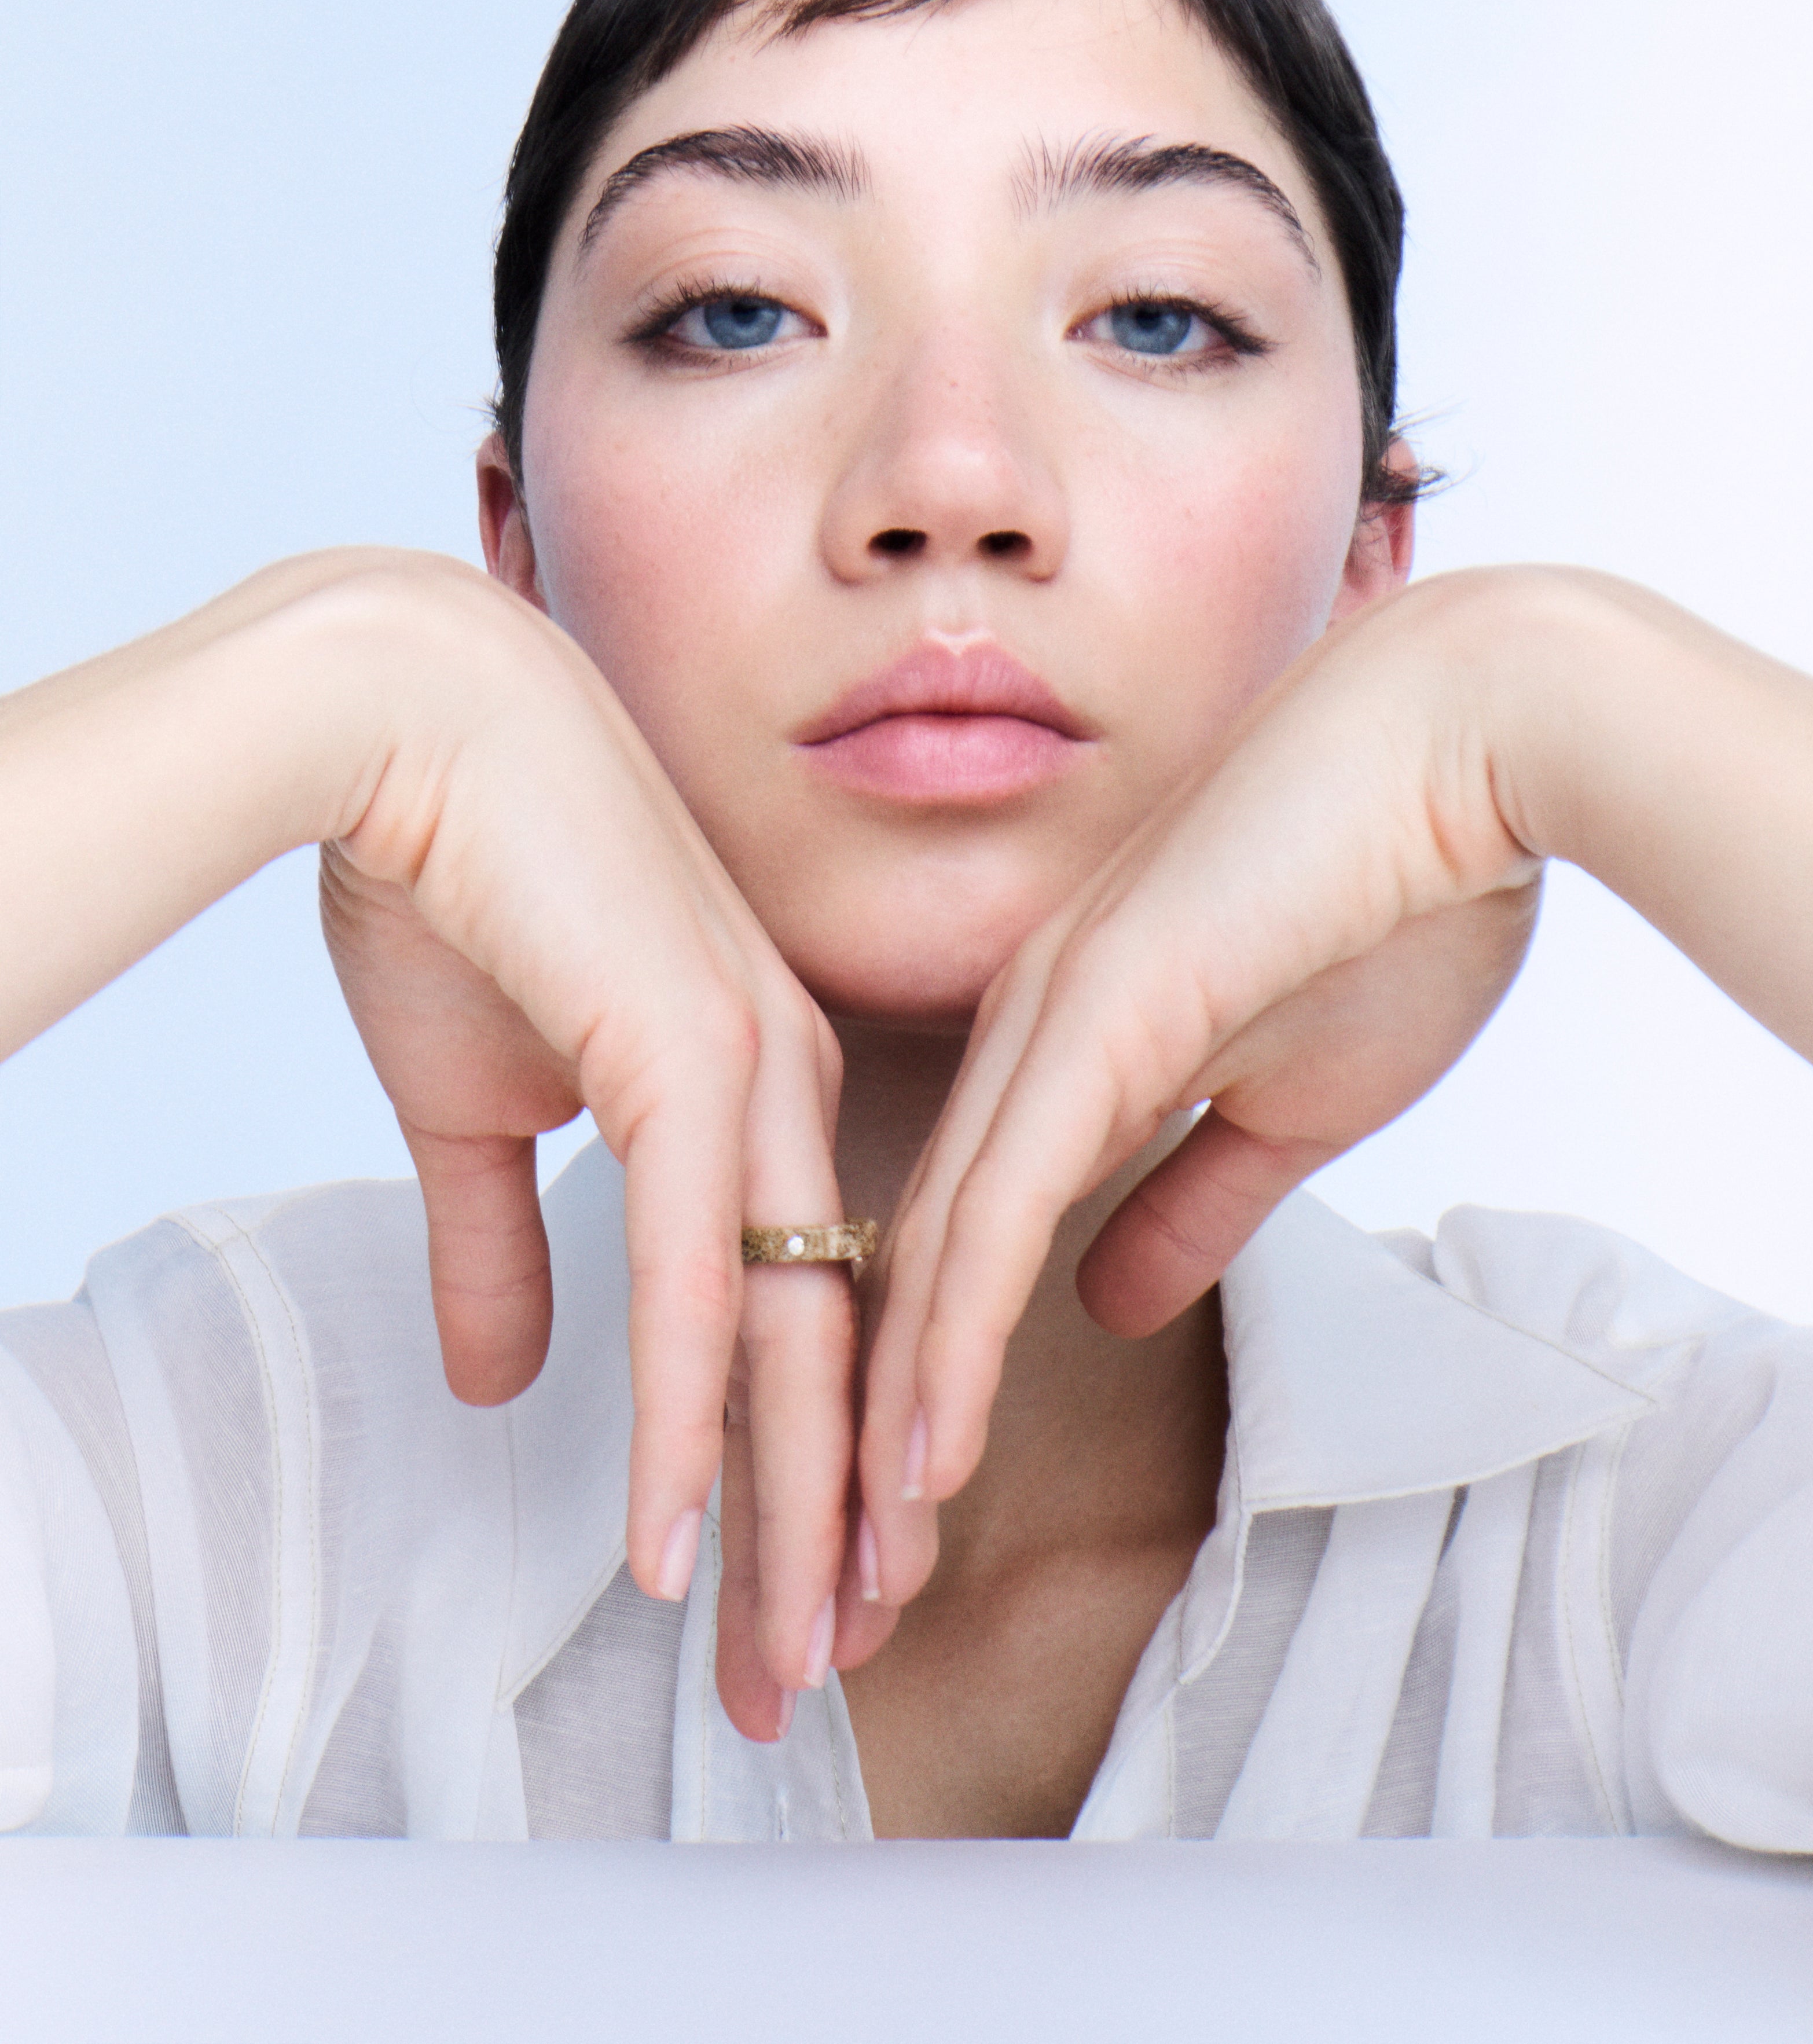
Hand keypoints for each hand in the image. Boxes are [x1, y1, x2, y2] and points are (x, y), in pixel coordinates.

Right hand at [0, 547, 853, 1714]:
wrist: (403, 719)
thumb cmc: (454, 881)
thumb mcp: (474, 1100)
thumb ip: (503, 1241)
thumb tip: (509, 1379)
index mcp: (758, 1081)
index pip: (798, 1303)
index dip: (803, 1454)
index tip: (795, 1579)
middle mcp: (787, 1083)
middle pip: (828, 1346)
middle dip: (827, 1526)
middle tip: (822, 1673)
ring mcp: (753, 1066)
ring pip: (790, 1334)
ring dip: (785, 1512)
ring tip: (789, 1661)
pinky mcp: (687, 1052)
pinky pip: (700, 1273)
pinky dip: (692, 1412)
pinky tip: (681, 1536)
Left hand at [855, 573, 1544, 1609]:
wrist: (1464, 748)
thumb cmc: (1389, 906)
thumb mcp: (1286, 1103)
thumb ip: (1187, 1202)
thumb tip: (1107, 1304)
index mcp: (1057, 1048)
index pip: (959, 1246)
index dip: (916, 1387)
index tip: (900, 1521)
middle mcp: (1018, 1035)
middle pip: (912, 1265)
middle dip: (869, 1434)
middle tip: (842, 1583)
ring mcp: (1043, 1020)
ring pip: (929, 1251)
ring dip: (886, 1419)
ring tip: (857, 1562)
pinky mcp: (1094, 1014)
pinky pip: (997, 1206)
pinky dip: (948, 1338)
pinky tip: (917, 1451)